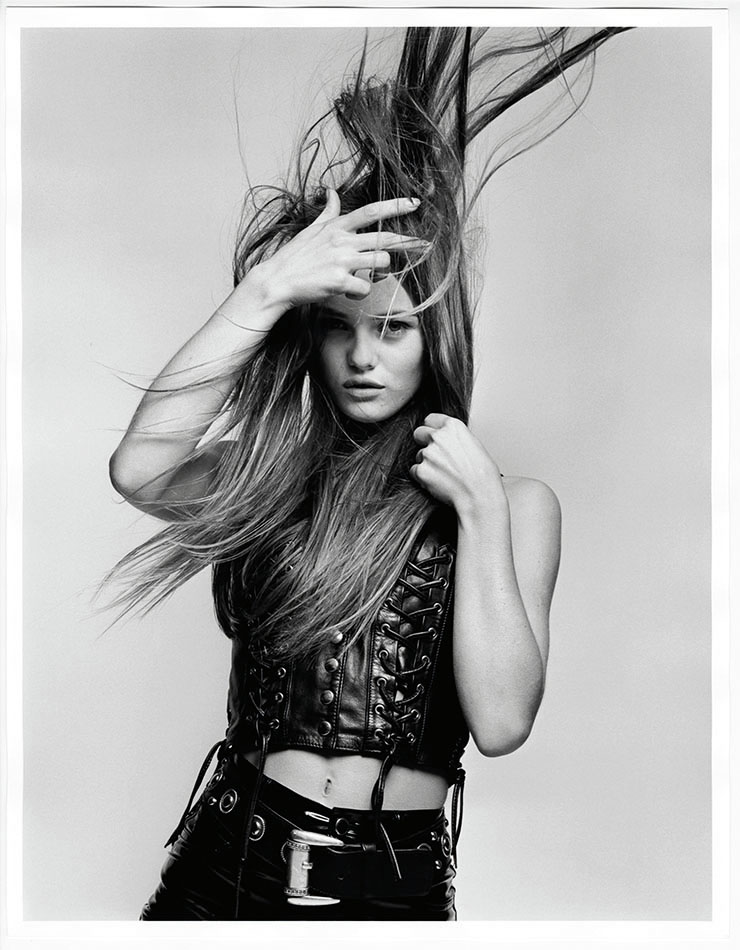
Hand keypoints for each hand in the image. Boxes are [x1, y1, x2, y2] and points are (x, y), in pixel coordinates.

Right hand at [248, 189, 426, 310]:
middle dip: (408, 242)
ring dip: (379, 273)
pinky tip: (347, 291)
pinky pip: (365, 287)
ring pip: (380, 263)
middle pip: (385, 239)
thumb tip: (331, 191)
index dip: (394, 206)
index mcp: (337, 227)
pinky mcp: (338, 281)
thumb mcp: (311, 229)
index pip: (371, 211)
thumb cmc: (295, 257)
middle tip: (424, 245)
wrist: (277, 281)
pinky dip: (360, 292)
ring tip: (364, 277)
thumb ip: (328, 212)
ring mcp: (341, 261)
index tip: (414, 203)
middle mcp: (342, 241)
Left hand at [410, 413, 503, 511]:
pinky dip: (422, 477)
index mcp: (453, 427)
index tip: (434, 436)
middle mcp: (438, 437)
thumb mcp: (474, 445)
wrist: (479, 495)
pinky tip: (438, 481)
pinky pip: (414, 471)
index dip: (432, 429)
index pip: (430, 419)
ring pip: (417, 455)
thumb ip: (456, 437)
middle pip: (418, 433)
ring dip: (426, 463)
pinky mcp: (421, 471)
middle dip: (423, 443)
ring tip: (444, 474)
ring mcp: (428, 454)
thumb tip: (447, 439)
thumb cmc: (482, 475)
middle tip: (435, 456)